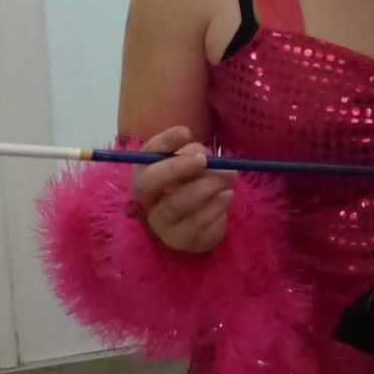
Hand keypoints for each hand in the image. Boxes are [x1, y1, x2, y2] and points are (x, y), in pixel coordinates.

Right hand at [129, 126, 235, 252]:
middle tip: (203, 160)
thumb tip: (203, 156)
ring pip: (175, 205)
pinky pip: (198, 224)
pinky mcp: (183, 241)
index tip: (187, 133)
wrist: (203, 224)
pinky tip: (228, 196)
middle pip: (148, 183)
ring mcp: (163, 225)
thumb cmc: (195, 186)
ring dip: (205, 187)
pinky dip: (217, 206)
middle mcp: (147, 200)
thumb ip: (195, 155)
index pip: (145, 154)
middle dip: (176, 167)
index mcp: (147, 174)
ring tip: (228, 177)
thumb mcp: (194, 166)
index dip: (164, 142)